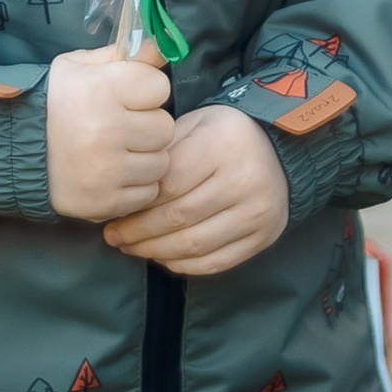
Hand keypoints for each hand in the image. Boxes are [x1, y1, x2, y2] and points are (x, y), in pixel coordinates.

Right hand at [45, 44, 173, 223]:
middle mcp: (105, 129)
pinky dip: (135, 185)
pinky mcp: (106, 201)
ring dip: (144, 157)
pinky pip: (148, 191)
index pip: (160, 87)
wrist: (14, 151)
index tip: (127, 97)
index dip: (145, 91)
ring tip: (117, 151)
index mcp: (100, 89)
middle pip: (165, 127)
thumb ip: (123, 56)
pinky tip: (113, 173)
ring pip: (161, 162)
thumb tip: (162, 48)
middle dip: (147, 126)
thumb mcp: (79, 67)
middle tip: (122, 126)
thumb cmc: (53, 104)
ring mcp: (107, 170)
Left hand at [104, 106, 289, 277]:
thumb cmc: (222, 135)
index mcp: (222, 145)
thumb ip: (162, 156)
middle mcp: (244, 181)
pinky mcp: (263, 237)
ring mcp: (256, 213)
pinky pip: (216, 262)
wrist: (278, 148)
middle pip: (178, 217)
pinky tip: (162, 257)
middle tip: (114, 236)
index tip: (114, 211)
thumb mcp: (193, 126)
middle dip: (138, 232)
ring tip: (131, 248)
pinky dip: (183, 265)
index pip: (169, 184)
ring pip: (194, 245)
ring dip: (155, 252)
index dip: (136, 203)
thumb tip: (124, 193)